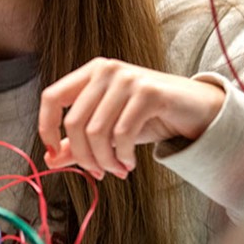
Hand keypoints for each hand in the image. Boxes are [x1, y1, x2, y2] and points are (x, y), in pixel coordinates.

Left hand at [38, 58, 224, 178]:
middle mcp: (106, 70)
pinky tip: (129, 163)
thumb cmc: (148, 117)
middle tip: (97, 173)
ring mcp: (128, 78)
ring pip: (97, 132)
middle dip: (83, 156)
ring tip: (116, 170)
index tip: (53, 154)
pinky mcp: (149, 92)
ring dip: (104, 160)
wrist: (196, 110)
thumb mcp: (107, 129)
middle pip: (74, 122)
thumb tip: (49, 161)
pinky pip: (122, 133)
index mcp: (90, 73)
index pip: (51, 97)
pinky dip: (122, 156)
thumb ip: (77, 142)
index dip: (46, 128)